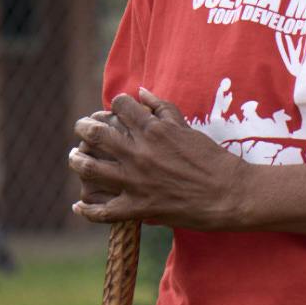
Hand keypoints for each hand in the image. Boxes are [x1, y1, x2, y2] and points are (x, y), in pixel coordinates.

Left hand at [71, 90, 251, 229]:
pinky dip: (87, 209)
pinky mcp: (139, 208)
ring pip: (90, 168)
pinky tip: (79, 205)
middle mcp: (140, 153)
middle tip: (82, 128)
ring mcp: (136, 181)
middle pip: (96, 133)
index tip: (112, 111)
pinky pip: (103, 211)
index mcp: (153, 130)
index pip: (119, 106)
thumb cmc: (212, 158)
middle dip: (84, 127)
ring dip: (77, 161)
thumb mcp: (188, 127)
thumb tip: (141, 92)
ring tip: (75, 157)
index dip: (113, 106)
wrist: (230, 193)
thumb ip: (162, 108)